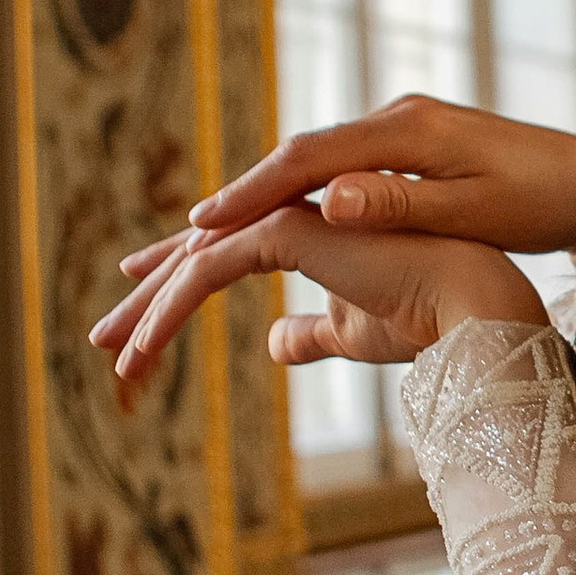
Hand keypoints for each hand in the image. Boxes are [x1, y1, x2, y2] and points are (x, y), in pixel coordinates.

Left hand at [87, 206, 537, 412]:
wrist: (470, 307)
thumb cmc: (424, 319)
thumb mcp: (352, 335)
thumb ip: (311, 334)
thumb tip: (273, 345)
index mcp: (307, 232)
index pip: (226, 252)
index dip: (179, 280)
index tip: (142, 309)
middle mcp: (290, 215)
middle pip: (197, 254)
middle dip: (148, 299)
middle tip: (105, 338)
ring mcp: (288, 218)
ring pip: (193, 263)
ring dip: (148, 313)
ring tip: (115, 359)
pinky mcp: (288, 233)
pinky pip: (208, 273)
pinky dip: (172, 309)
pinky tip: (145, 342)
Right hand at [185, 99, 575, 271]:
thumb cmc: (546, 202)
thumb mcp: (476, 211)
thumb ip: (402, 205)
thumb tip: (331, 201)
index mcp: (408, 131)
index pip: (309, 160)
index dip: (252, 193)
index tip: (201, 224)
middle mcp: (400, 118)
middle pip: (301, 155)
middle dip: (243, 193)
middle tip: (183, 235)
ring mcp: (408, 129)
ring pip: (318, 160)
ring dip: (268, 193)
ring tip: (214, 230)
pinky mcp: (417, 145)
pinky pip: (342, 167)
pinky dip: (304, 192)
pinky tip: (283, 219)